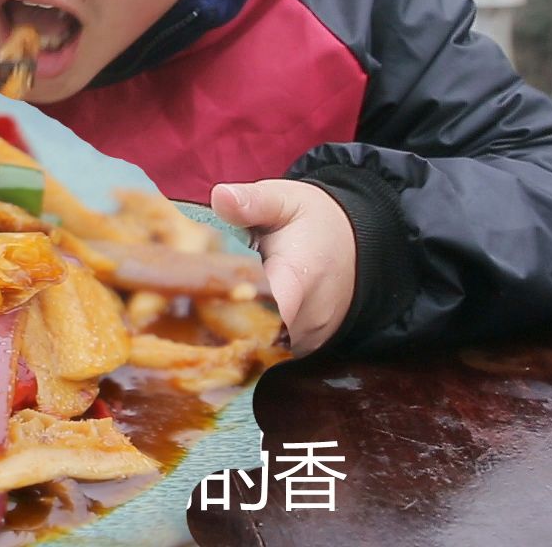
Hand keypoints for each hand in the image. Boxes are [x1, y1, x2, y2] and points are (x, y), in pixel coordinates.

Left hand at [211, 179, 356, 356]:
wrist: (355, 243)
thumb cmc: (313, 220)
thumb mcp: (284, 200)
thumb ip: (252, 202)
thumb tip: (220, 196)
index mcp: (299, 277)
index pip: (267, 310)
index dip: (232, 312)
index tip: (203, 301)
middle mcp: (309, 317)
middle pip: (258, 336)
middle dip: (224, 324)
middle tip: (196, 302)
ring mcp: (311, 337)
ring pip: (265, 350)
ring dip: (238, 335)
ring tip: (213, 310)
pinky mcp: (309, 348)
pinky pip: (276, 354)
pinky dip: (255, 342)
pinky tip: (236, 321)